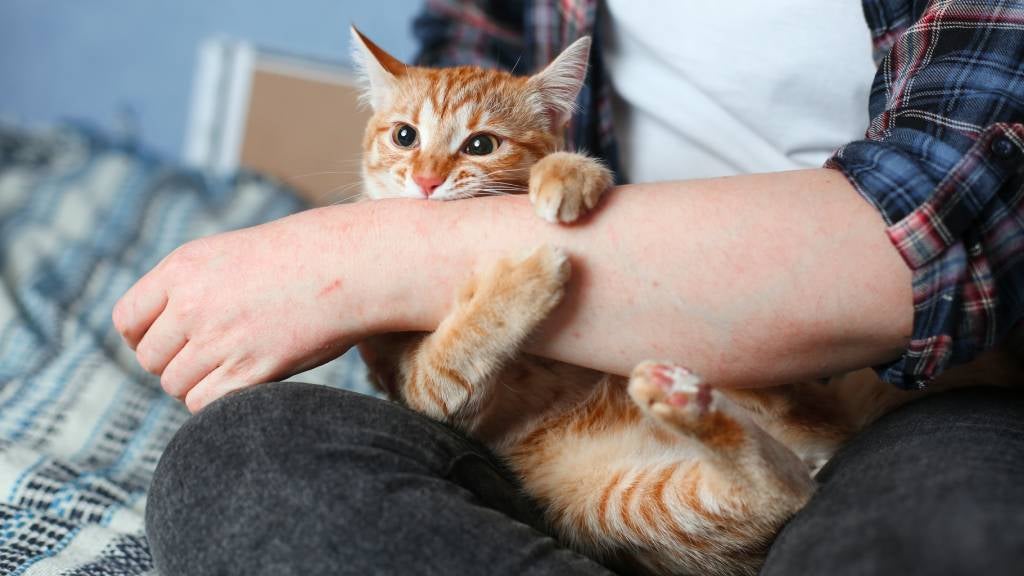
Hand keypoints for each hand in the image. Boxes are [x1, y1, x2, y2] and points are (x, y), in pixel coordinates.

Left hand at [112, 206, 379, 412]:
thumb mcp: (231, 256)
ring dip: (199, 384)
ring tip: (235, 366)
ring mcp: (220, 338)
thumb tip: (166, 339)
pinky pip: (203, 403)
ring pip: (175, 385)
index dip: (144, 338)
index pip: (128, 320)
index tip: (172, 343)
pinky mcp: (249, 369)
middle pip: (150, 359)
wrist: (352, 264)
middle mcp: (192, 303)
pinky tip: (245, 382)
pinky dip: (217, 401)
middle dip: (175, 364)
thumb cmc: (299, 260)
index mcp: (182, 268)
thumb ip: (191, 288)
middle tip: (213, 356)